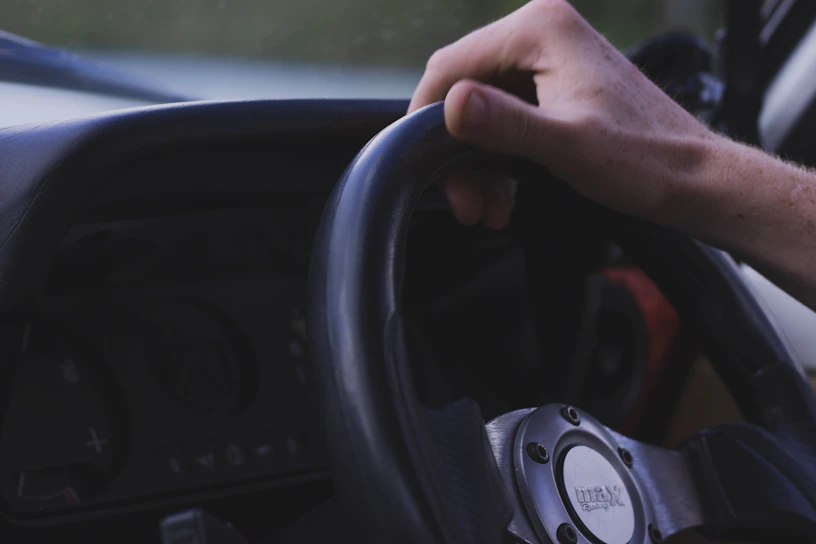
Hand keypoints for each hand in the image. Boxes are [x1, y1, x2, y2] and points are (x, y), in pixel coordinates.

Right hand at [409, 0, 713, 228]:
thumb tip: (452, 104)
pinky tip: (504, 196)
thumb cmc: (643, 161)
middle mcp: (543, 31)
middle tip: (466, 204)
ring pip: (482, 109)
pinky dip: (499, 157)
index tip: (424, 167)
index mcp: (541, 29)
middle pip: (464, 90)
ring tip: (487, 209)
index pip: (449, 65)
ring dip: (477, 162)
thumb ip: (506, 124)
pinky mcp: (557, 83)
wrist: (693, 177)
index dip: (426, 119)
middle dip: (457, 152)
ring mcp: (551, 56)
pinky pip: (507, 117)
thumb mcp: (566, 147)